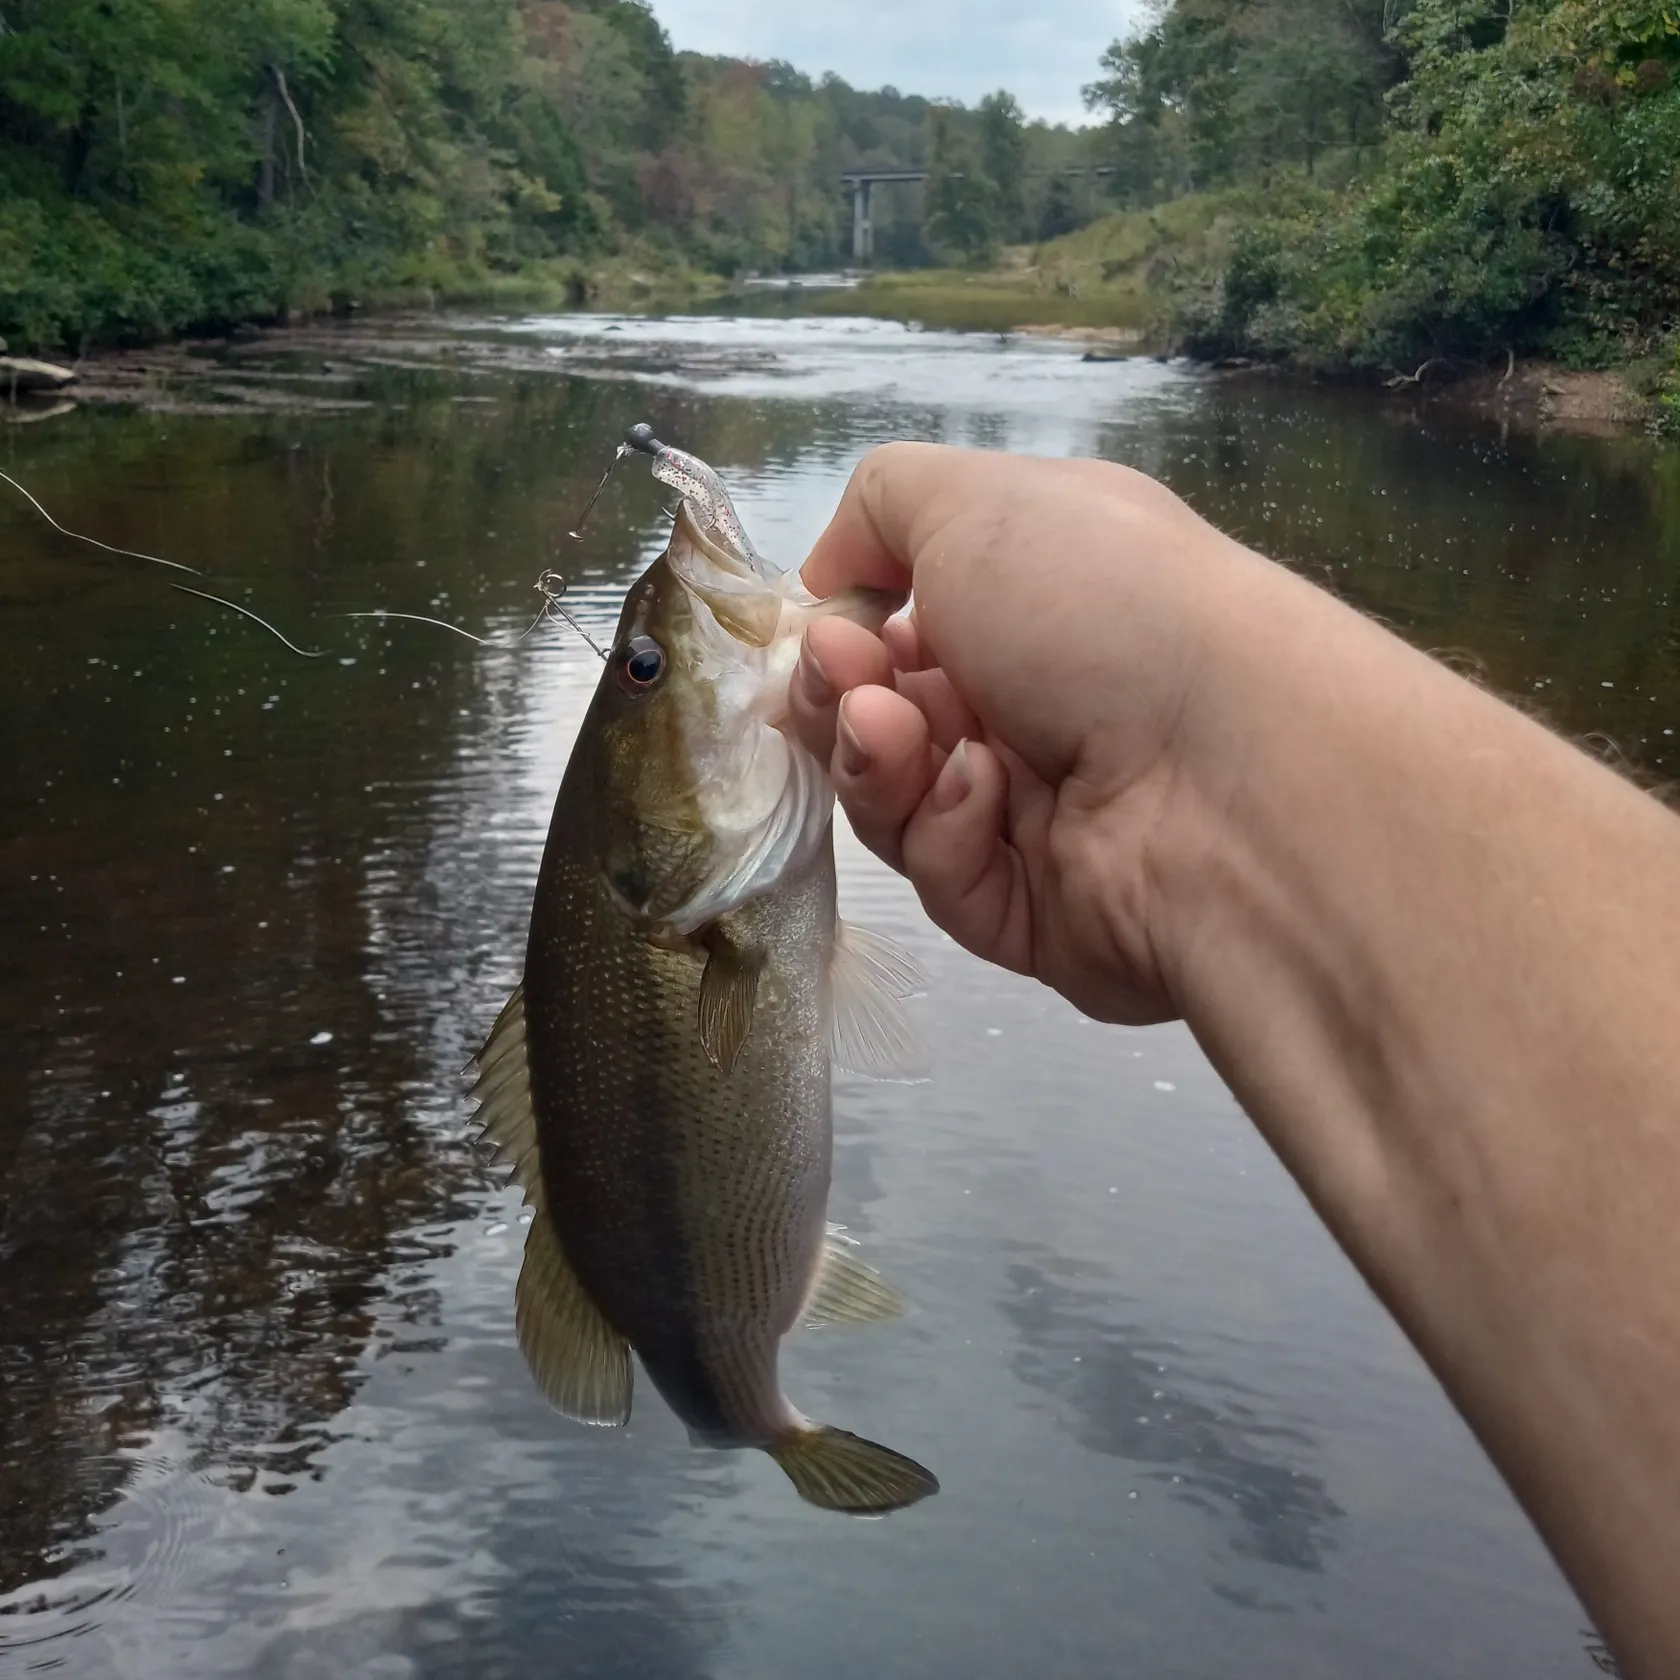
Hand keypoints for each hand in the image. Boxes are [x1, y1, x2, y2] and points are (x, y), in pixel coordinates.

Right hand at [789, 442, 1269, 1025]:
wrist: (1225, 770)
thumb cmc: (1103, 606)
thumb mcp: (978, 502)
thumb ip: (881, 508)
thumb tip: (829, 573)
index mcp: (1037, 604)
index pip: (904, 626)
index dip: (842, 630)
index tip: (817, 631)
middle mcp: (1040, 704)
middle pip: (883, 720)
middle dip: (840, 698)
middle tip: (844, 686)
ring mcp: (1042, 816)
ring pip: (899, 803)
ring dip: (879, 760)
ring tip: (897, 734)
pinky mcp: (1040, 916)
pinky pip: (950, 878)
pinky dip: (948, 830)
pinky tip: (982, 795)